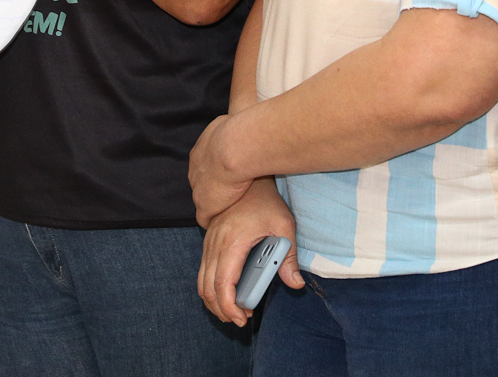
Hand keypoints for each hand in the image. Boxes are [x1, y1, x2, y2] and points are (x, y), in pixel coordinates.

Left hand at [188, 114, 254, 227]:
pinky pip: (205, 217)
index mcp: (200, 152)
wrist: (234, 148)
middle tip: (229, 190)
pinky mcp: (205, 206)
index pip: (204, 164)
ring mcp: (198, 189)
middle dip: (213, 186)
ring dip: (215, 202)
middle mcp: (195, 170)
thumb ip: (232, 124)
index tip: (228, 171)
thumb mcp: (230, 122)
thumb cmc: (237, 131)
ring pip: (203, 199)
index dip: (217, 168)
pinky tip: (222, 222)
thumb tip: (243, 116)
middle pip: (201, 182)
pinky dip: (213, 219)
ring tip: (228, 207)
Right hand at [197, 178, 302, 326]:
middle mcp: (215, 244)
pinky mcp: (209, 241)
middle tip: (241, 319)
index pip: (222, 284)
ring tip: (235, 309)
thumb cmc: (266, 201)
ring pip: (201, 281)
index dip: (229, 306)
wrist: (246, 177)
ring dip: (214, 300)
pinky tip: (228, 292)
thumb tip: (296, 284)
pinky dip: (211, 287)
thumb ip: (288, 257)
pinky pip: (203, 271)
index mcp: (232, 243)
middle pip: (208, 288)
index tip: (243, 317)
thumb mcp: (284, 226)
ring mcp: (209, 242)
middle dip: (221, 310)